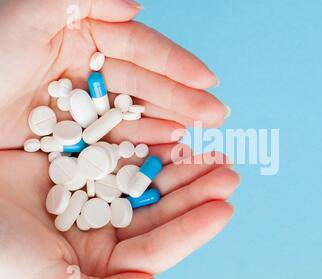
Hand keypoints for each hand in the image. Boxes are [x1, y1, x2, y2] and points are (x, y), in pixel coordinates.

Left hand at [0, 0, 227, 148]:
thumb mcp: (31, 11)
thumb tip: (136, 6)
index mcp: (82, 34)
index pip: (141, 48)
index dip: (176, 64)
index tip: (209, 80)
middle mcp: (88, 68)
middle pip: (145, 84)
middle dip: (183, 98)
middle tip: (217, 114)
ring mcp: (82, 105)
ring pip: (135, 114)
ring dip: (169, 123)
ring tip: (198, 134)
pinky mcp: (70, 137)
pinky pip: (113, 141)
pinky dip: (140, 145)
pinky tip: (166, 148)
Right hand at [0, 147, 238, 278]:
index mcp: (100, 261)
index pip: (157, 247)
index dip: (192, 229)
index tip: (226, 209)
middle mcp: (103, 227)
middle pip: (160, 209)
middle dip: (196, 192)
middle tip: (229, 174)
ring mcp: (94, 192)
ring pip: (148, 178)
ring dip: (181, 166)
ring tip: (213, 152)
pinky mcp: (82, 162)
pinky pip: (124, 150)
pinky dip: (149, 142)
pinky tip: (176, 134)